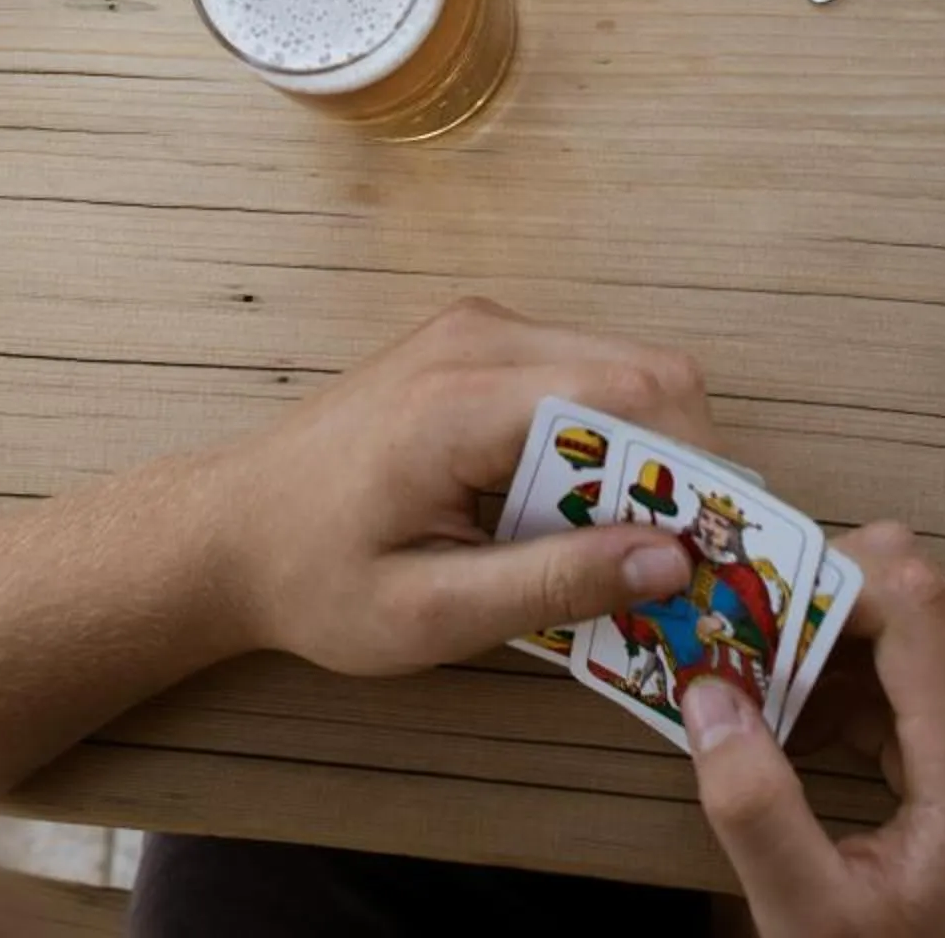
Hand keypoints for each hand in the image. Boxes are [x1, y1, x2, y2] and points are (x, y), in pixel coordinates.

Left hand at [214, 298, 712, 674]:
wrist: (230, 527)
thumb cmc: (316, 579)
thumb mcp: (430, 614)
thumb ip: (553, 585)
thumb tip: (672, 560)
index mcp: (464, 399)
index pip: (633, 394)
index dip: (695, 468)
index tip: (714, 550)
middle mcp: (481, 337)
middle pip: (644, 372)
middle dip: (681, 467)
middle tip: (679, 563)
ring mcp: (480, 329)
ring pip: (622, 370)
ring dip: (643, 458)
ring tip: (621, 551)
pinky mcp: (479, 343)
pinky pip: (581, 374)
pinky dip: (603, 443)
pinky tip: (572, 517)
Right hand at [685, 522, 944, 937]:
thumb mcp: (815, 921)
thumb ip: (755, 812)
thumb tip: (707, 692)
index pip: (910, 595)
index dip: (823, 575)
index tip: (744, 605)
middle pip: (915, 590)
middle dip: (817, 599)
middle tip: (738, 645)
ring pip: (915, 621)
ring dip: (830, 638)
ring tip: (755, 694)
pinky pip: (919, 670)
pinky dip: (853, 678)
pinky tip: (797, 730)